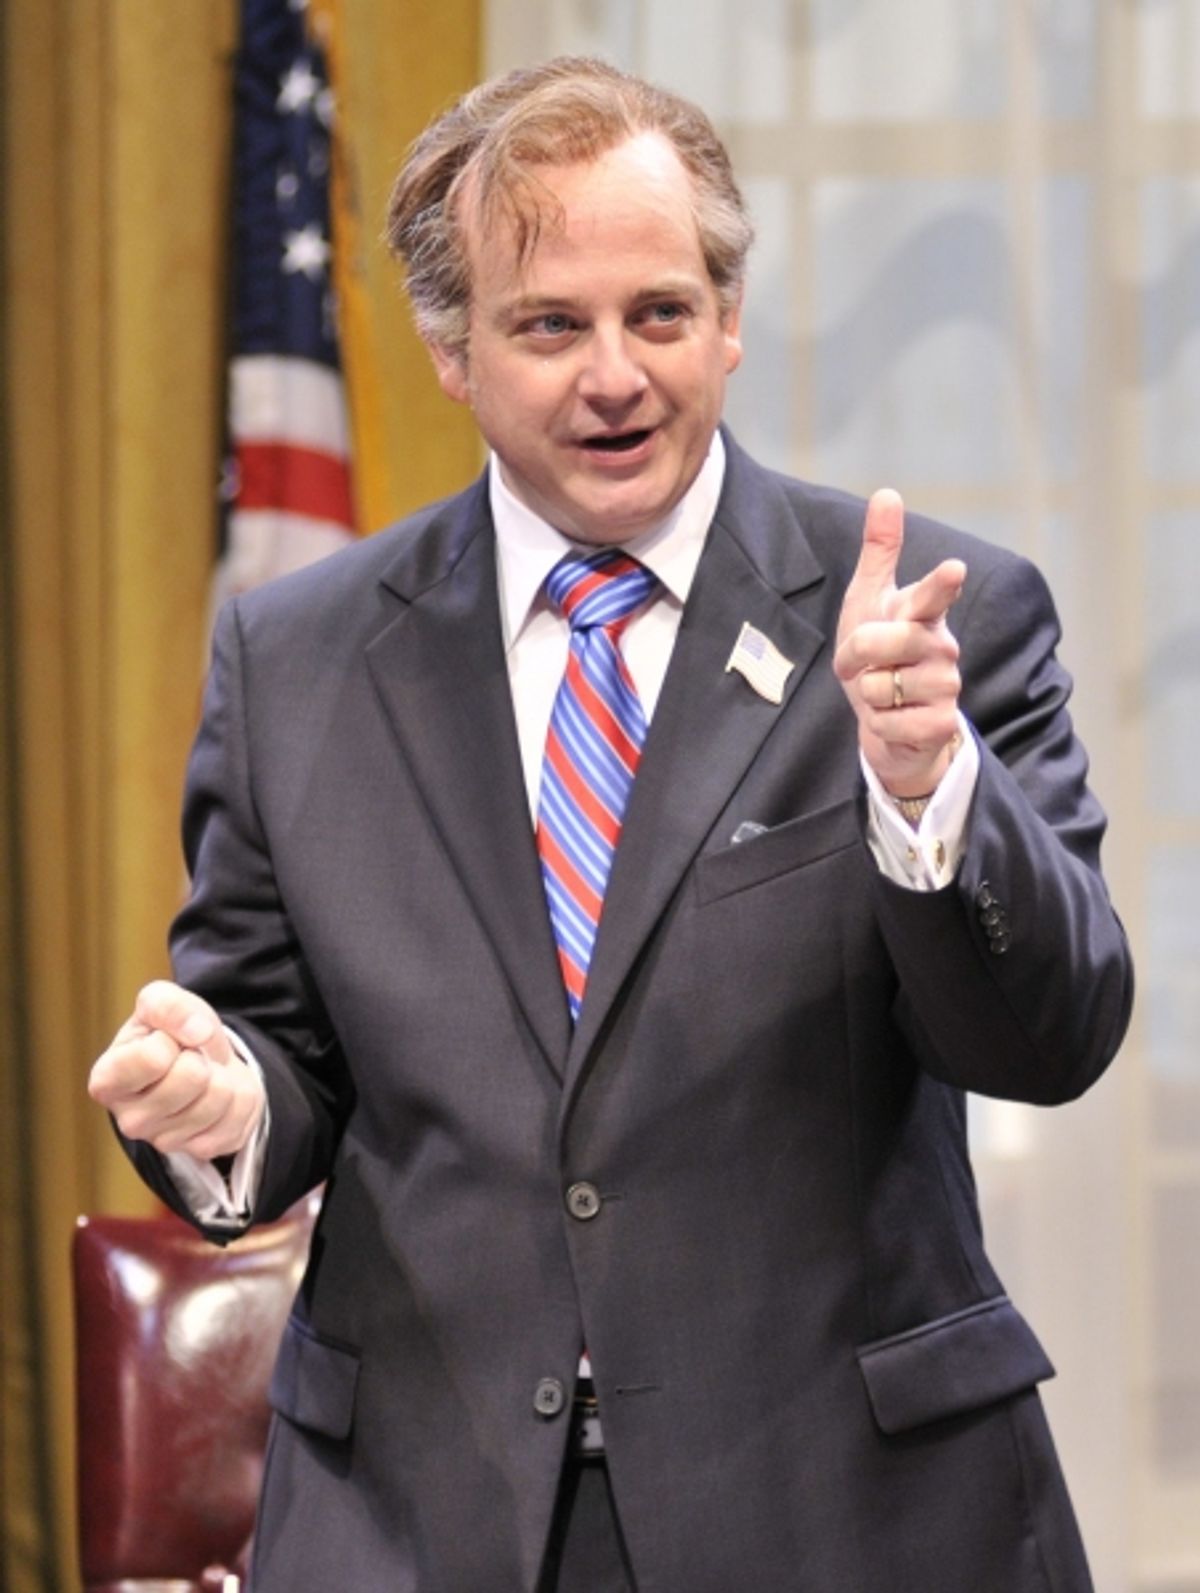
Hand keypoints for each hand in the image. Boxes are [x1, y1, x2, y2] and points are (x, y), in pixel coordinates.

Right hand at [89, 981, 264, 1159]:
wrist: (201, 1062)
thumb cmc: (170, 1035)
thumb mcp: (160, 1004)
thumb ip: (167, 1005)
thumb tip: (197, 1031)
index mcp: (107, 1082)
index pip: (152, 1058)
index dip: (170, 1037)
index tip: (164, 1040)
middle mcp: (130, 1120)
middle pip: (191, 1077)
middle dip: (200, 1056)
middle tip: (190, 1058)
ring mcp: (166, 1141)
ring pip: (219, 1096)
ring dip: (222, 1075)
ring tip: (204, 1076)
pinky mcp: (202, 1149)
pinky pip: (240, 1113)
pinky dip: (239, 1095)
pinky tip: (216, 1096)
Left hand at [834, 489, 965, 797]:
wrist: (888, 720)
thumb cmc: (878, 653)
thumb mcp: (869, 602)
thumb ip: (880, 552)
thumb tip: (887, 492)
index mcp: (924, 612)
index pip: (934, 593)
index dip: (941, 582)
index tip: (953, 569)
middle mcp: (943, 646)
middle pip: (886, 640)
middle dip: (856, 653)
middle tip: (856, 664)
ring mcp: (947, 686)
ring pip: (881, 686)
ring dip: (867, 694)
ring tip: (882, 693)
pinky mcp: (941, 724)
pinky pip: (888, 722)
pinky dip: (878, 725)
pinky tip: (893, 719)